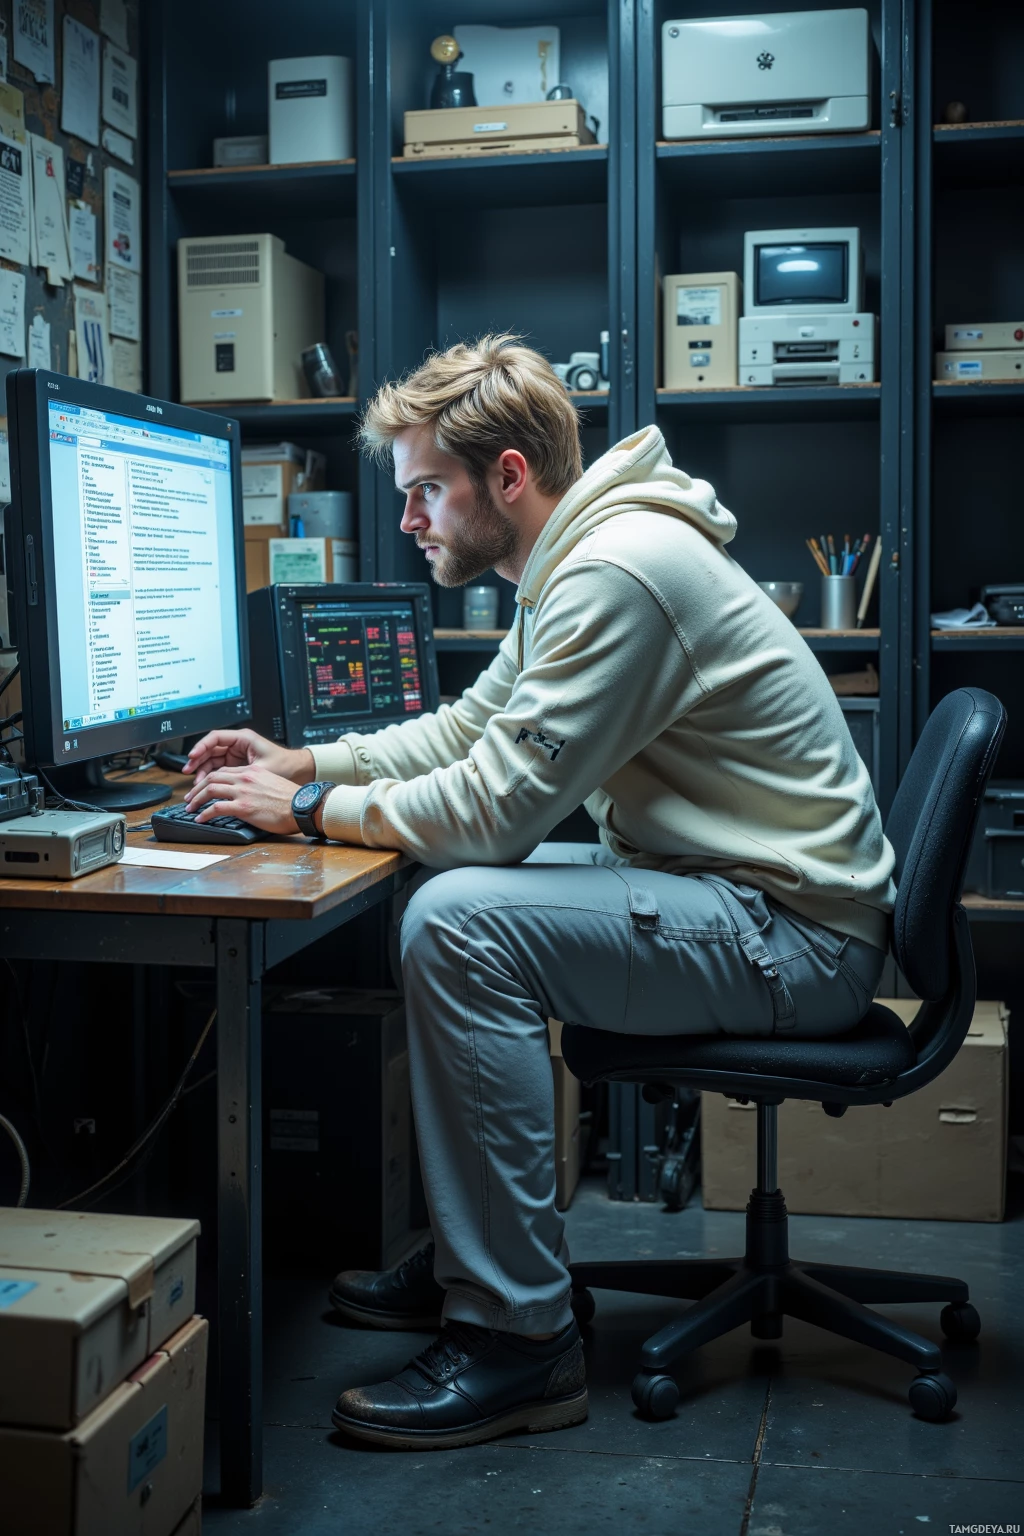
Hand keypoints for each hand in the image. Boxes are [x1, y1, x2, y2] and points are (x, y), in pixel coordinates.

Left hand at [184, 764, 303, 833]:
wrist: (302, 807)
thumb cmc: (292, 800)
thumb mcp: (272, 783)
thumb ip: (256, 785)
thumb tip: (248, 794)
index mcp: (252, 771)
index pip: (224, 771)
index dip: (210, 779)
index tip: (204, 788)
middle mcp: (245, 778)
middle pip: (212, 777)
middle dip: (197, 788)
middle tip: (190, 797)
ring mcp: (243, 792)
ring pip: (210, 789)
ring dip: (196, 799)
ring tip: (190, 808)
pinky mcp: (243, 807)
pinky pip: (216, 808)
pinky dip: (204, 813)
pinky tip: (200, 818)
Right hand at [185, 729, 313, 792]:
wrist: (300, 772)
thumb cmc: (286, 765)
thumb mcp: (263, 769)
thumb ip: (243, 773)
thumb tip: (223, 781)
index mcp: (244, 738)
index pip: (215, 738)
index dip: (201, 747)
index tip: (193, 757)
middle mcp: (238, 745)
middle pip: (210, 749)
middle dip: (198, 761)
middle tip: (188, 772)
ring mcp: (237, 755)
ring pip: (213, 760)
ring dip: (202, 771)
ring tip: (194, 783)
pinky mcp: (238, 766)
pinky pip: (219, 769)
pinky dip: (211, 777)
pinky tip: (205, 786)